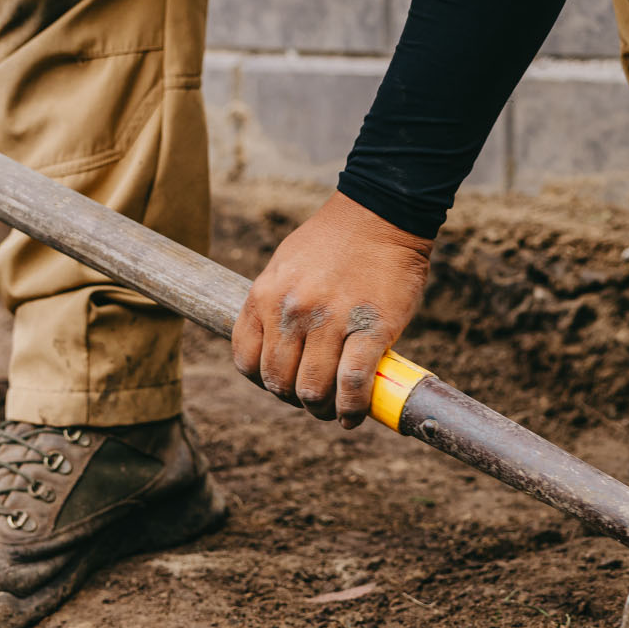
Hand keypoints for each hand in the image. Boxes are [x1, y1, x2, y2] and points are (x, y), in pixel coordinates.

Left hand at [232, 192, 432, 428]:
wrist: (381, 212)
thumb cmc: (334, 240)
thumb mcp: (285, 265)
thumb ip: (275, 304)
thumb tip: (274, 344)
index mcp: (266, 294)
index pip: (247, 360)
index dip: (263, 381)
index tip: (282, 382)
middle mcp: (291, 310)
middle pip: (279, 382)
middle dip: (294, 399)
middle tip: (313, 399)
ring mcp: (330, 321)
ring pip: (312, 390)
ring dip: (321, 409)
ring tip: (334, 410)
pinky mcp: (371, 328)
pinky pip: (352, 384)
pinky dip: (351, 409)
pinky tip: (353, 415)